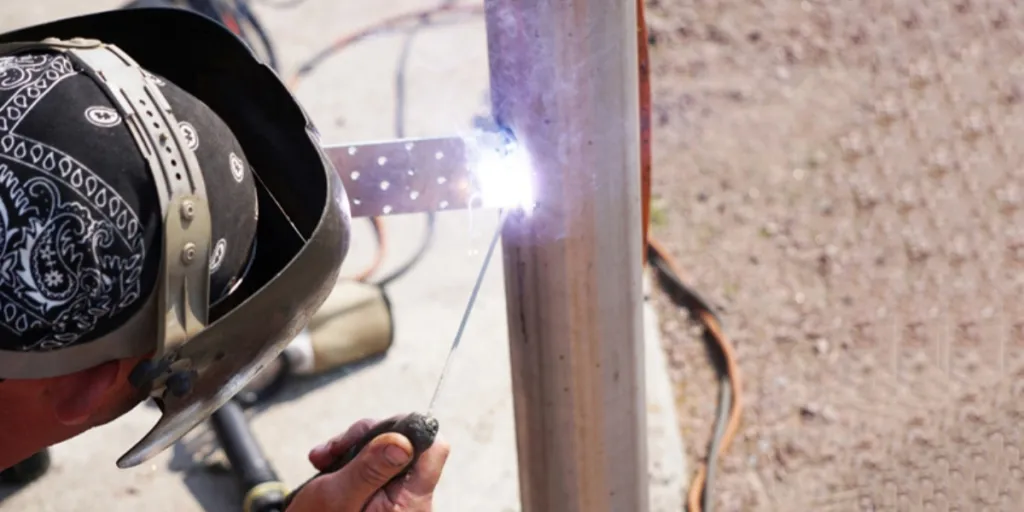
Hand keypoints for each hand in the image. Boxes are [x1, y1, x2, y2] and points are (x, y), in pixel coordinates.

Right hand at [286, 417, 450, 511]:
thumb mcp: (338, 497)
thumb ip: (371, 467)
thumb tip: (404, 440)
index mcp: (410, 504)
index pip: (433, 450)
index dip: (408, 431)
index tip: (372, 434)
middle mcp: (412, 499)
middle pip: (408, 445)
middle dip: (367, 439)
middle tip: (331, 451)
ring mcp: (398, 497)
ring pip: (388, 448)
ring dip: (352, 447)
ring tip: (321, 459)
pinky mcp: (383, 494)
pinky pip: (376, 463)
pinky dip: (351, 459)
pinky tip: (326, 464)